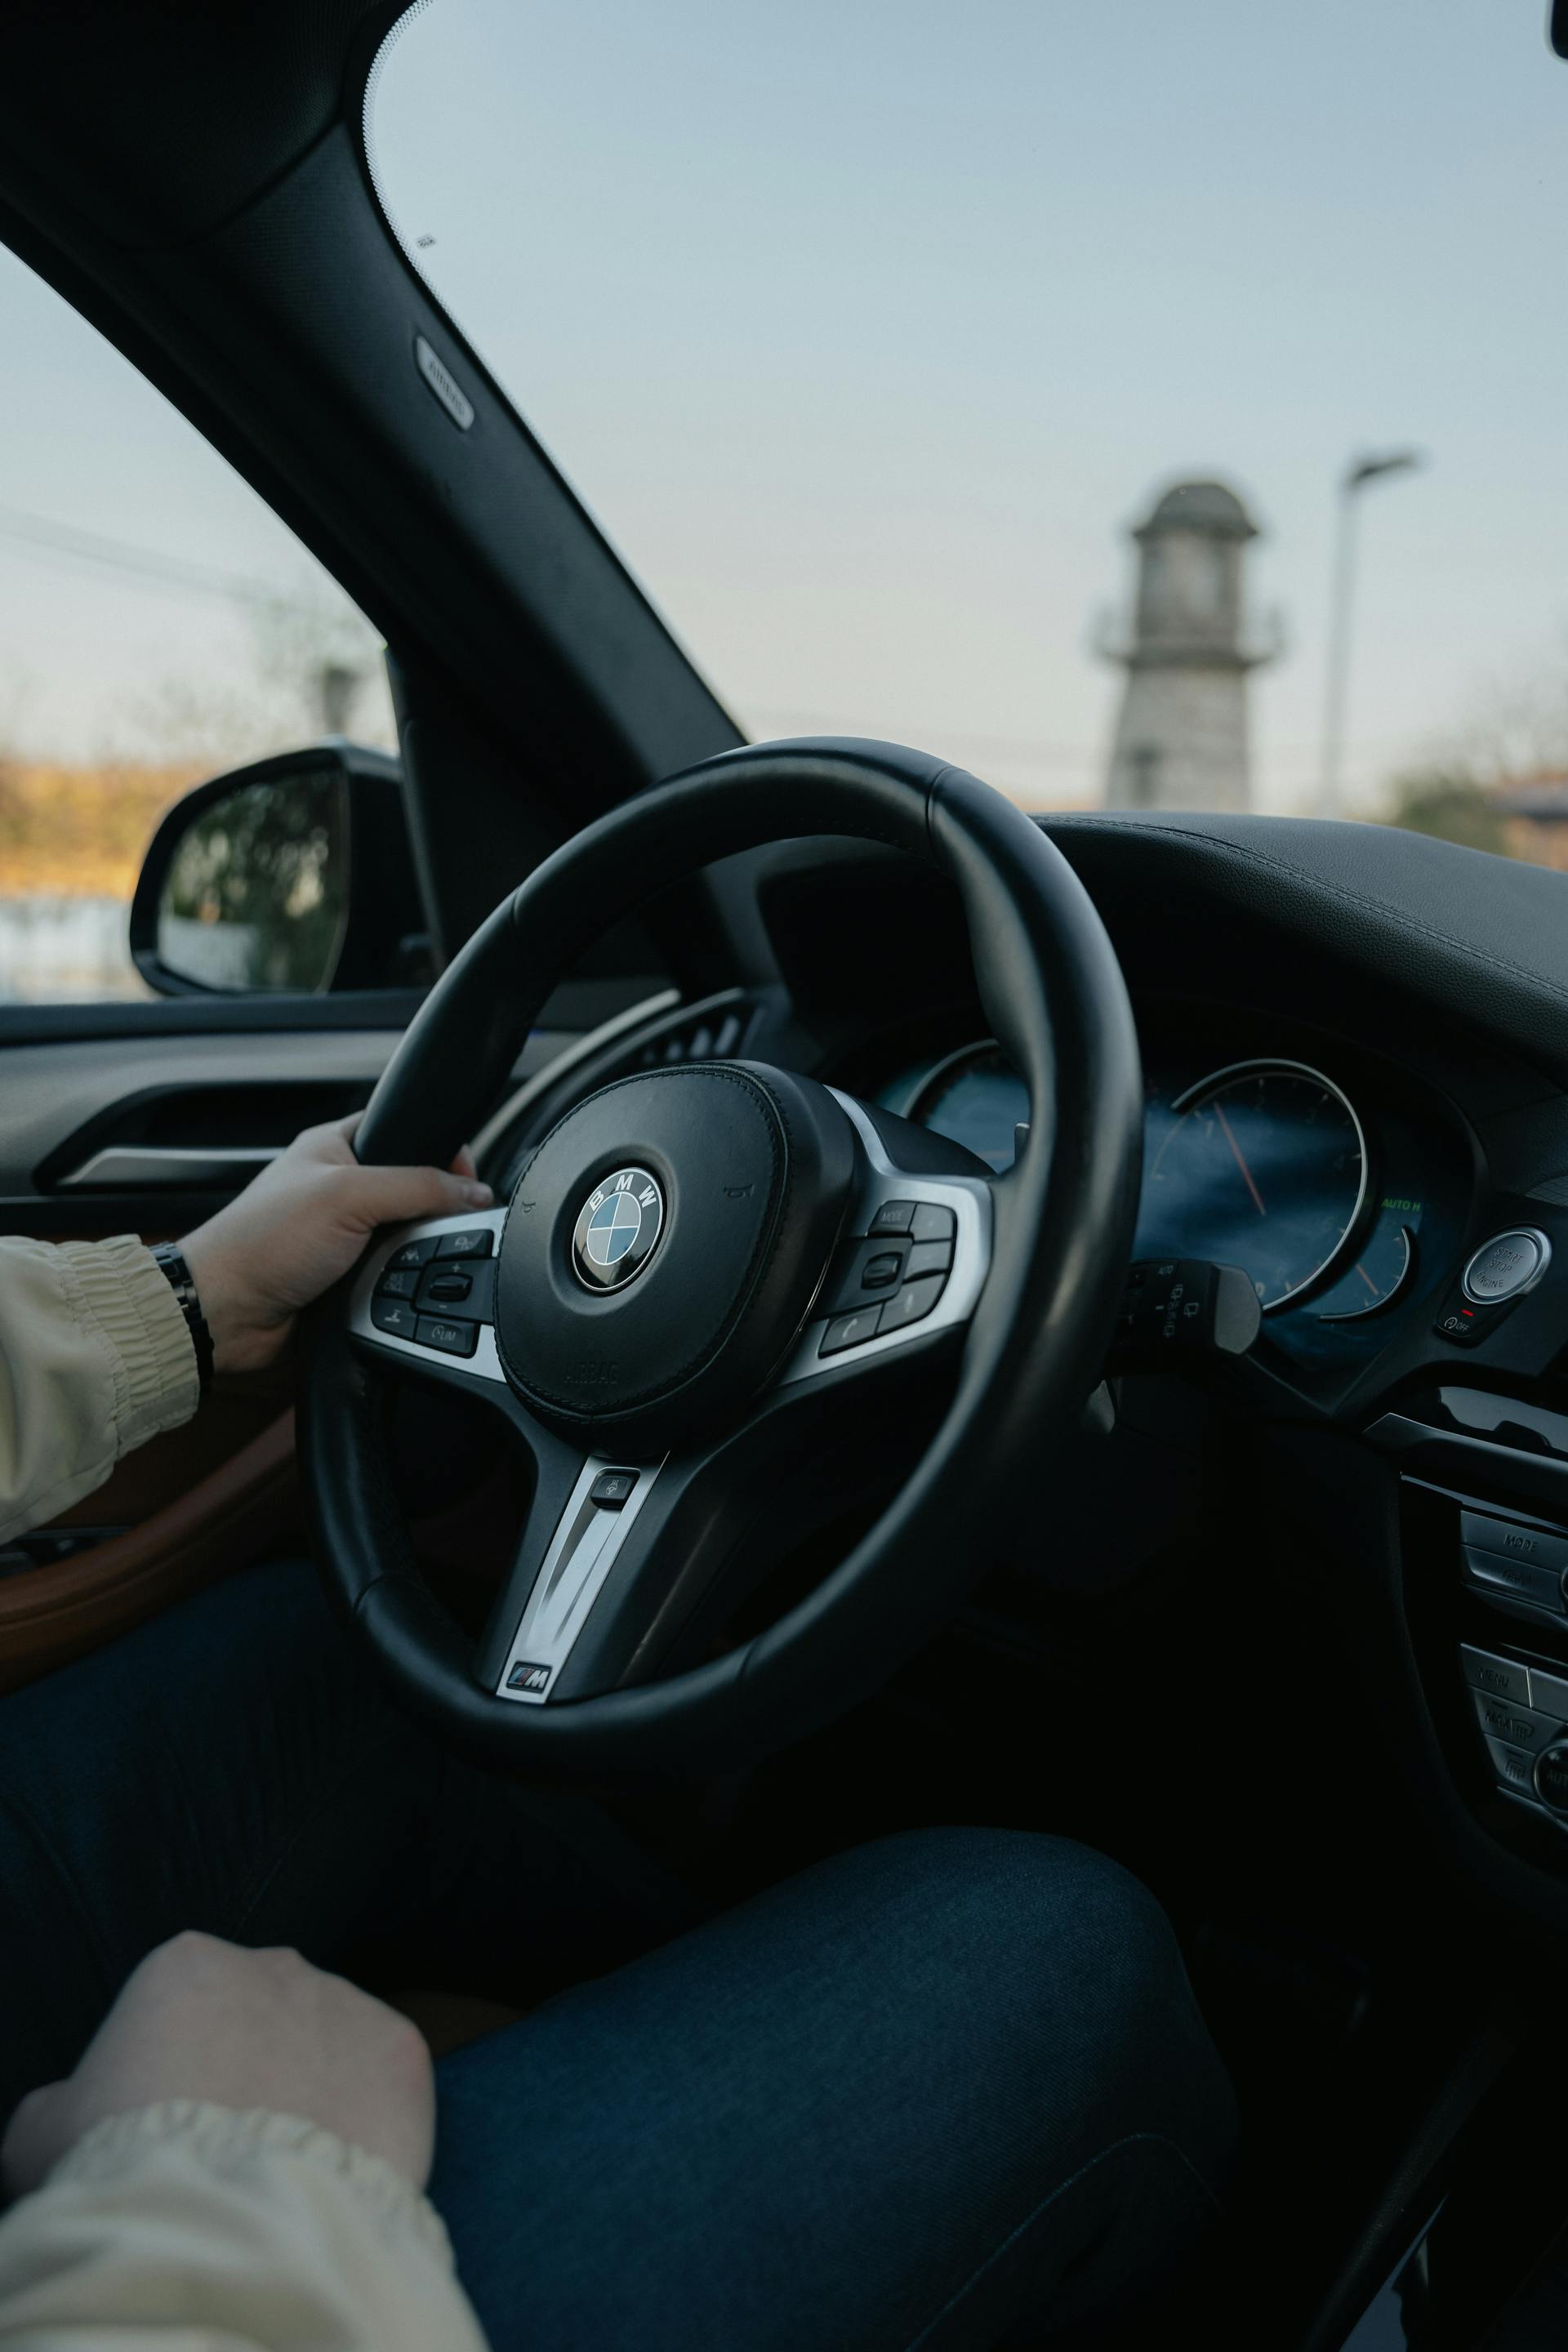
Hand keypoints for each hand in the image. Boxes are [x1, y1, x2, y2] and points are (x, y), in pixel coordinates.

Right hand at [1, 1932, 435, 2196]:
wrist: (225, 2221)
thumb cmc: (122, 2169)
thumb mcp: (46, 2132)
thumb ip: (65, 2101)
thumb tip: (73, 2106)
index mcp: (185, 1965)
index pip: (184, 2005)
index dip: (176, 2069)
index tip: (172, 2122)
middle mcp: (274, 1964)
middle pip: (262, 2015)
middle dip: (253, 2069)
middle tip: (236, 2146)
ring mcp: (346, 2001)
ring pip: (328, 2046)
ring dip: (315, 2091)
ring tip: (288, 2166)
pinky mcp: (404, 2052)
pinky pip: (385, 2083)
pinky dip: (370, 2120)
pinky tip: (336, 2167)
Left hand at [181, 1113, 491, 1375]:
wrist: (226, 1314)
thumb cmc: (261, 1243)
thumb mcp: (348, 1196)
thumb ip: (417, 1187)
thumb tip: (473, 1191)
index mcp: (334, 1147)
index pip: (405, 1129)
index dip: (441, 1147)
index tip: (468, 1175)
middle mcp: (339, 1188)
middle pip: (414, 1189)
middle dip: (431, 1208)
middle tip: (441, 1222)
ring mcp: (342, 1235)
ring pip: (407, 1237)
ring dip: (412, 1252)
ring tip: (404, 1259)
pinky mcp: (345, 1276)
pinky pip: (393, 1275)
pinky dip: (398, 1282)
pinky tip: (393, 1286)